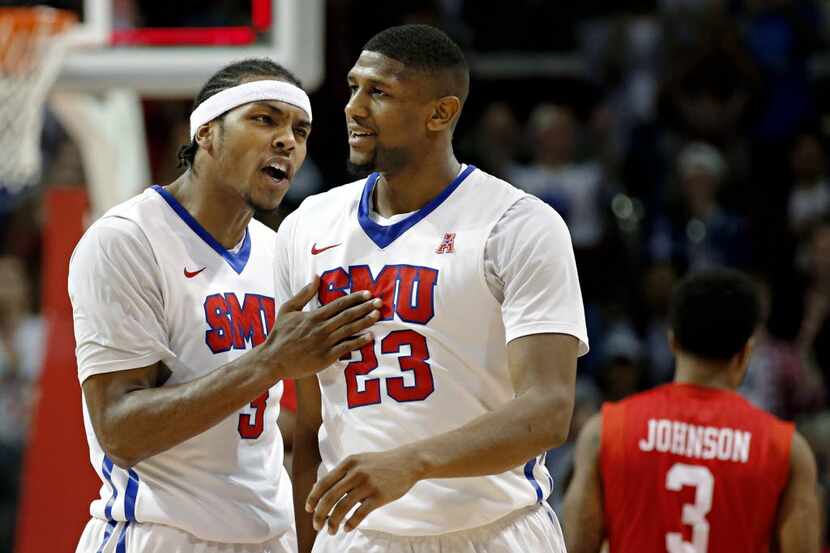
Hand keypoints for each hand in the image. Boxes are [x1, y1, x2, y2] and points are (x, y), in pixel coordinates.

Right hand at [264, 276, 381, 378]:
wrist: (273, 360)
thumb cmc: (280, 334)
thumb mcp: (287, 309)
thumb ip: (303, 294)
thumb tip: (316, 277)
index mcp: (314, 316)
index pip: (339, 304)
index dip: (355, 298)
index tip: (368, 294)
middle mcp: (322, 328)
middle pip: (348, 315)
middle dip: (365, 308)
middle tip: (380, 302)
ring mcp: (325, 343)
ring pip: (349, 330)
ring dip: (365, 322)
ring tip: (377, 315)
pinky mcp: (326, 357)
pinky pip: (346, 347)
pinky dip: (358, 341)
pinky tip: (369, 337)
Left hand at [306, 449, 423, 533]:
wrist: (408, 462)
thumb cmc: (380, 464)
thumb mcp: (358, 461)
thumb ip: (340, 473)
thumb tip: (316, 487)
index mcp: (348, 463)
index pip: (324, 483)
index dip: (313, 498)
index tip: (309, 510)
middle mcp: (355, 473)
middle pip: (329, 497)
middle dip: (320, 515)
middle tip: (317, 526)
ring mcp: (367, 484)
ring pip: (342, 508)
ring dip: (333, 523)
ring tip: (331, 531)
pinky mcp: (379, 496)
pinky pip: (360, 514)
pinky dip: (350, 523)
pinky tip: (346, 528)